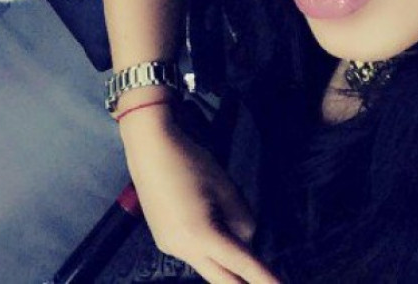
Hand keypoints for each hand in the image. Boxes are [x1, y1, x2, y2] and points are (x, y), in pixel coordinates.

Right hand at [119, 105, 279, 282]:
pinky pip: (194, 251)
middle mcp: (183, 250)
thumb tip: (245, 241)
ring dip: (225, 254)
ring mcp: (170, 247)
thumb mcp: (226, 188)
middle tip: (267, 281)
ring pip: (208, 263)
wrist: (150, 148)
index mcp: (202, 235)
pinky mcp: (164, 239)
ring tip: (218, 212)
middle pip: (222, 279)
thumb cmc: (192, 162)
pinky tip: (203, 211)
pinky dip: (208, 242)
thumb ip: (242, 219)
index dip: (265, 279)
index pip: (243, 265)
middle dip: (245, 282)